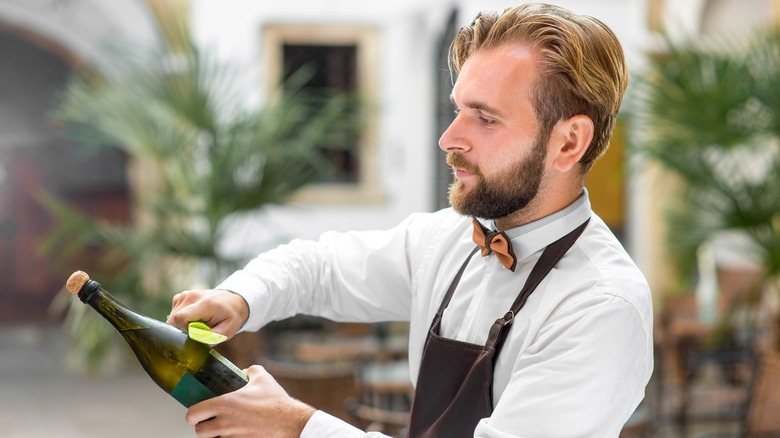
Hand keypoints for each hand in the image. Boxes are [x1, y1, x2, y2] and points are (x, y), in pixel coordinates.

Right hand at [166, 289, 248, 339]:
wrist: (233, 301)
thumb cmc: (231, 316)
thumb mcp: (227, 331)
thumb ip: (211, 338)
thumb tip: (196, 343)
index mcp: (205, 304)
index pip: (181, 318)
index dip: (183, 331)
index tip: (193, 334)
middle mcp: (193, 296)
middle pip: (174, 319)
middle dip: (183, 329)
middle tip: (198, 329)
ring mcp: (186, 295)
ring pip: (173, 317)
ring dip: (182, 324)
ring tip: (197, 323)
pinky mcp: (182, 296)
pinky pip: (174, 312)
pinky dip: (181, 319)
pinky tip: (193, 318)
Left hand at [186, 365, 316, 437]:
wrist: (290, 423)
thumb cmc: (276, 402)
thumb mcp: (263, 378)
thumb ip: (250, 370)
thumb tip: (244, 371)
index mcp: (224, 404)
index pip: (193, 414)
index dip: (193, 414)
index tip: (198, 413)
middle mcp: (224, 423)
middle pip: (199, 432)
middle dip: (203, 427)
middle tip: (210, 422)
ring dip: (215, 436)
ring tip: (224, 429)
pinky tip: (235, 435)